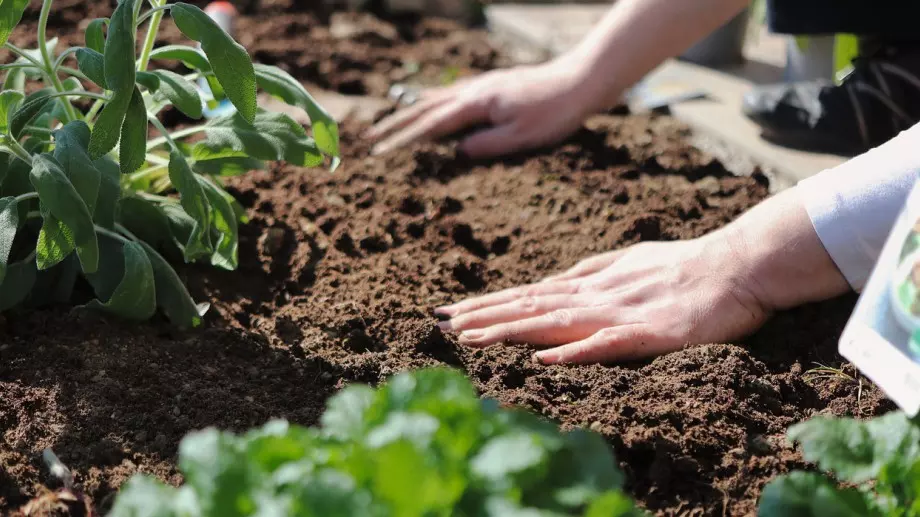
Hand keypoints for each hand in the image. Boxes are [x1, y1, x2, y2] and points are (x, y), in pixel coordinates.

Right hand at [366, 59, 594, 157]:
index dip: (404, 140)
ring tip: (391, 123)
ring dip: (411, 112)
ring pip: (437, 98)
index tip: (381, 153)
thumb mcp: (521, 137)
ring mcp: (483, 85)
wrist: (580, 80)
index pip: (431, 126)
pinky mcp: (493, 85)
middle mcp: (474, 91)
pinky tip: (432, 104)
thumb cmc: (555, 112)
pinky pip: (453, 93)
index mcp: (477, 104)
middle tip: (372, 138)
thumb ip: (486, 145)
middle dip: (397, 124)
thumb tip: (458, 152)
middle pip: (426, 108)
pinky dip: (434, 101)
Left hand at [435, 236, 770, 364]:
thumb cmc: (685, 264)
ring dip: (510, 329)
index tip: (451, 311)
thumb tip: (555, 280)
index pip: (529, 295)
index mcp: (591, 283)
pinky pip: (607, 343)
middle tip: (440, 323)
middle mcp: (596, 295)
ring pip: (555, 322)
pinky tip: (544, 358)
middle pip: (530, 306)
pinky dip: (574, 351)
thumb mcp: (629, 262)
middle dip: (483, 315)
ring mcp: (620, 313)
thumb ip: (592, 271)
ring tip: (470, 338)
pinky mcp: (649, 333)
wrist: (738, 264)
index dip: (488, 303)